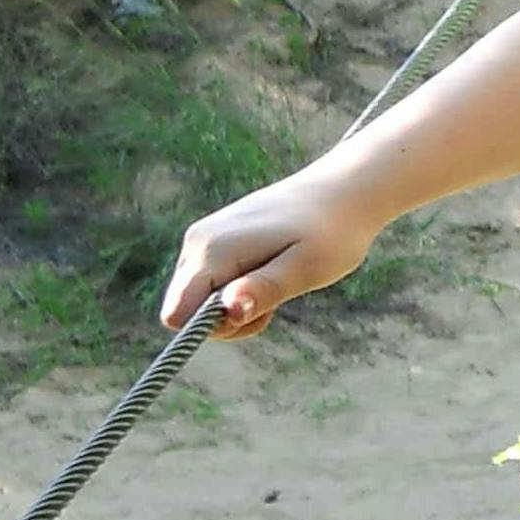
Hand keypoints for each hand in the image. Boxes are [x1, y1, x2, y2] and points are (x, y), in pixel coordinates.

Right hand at [162, 164, 391, 340]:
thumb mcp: (306, 268)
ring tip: (278, 281)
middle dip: (228, 320)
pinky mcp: (213, 241)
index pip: (177, 314)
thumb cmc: (332, 232)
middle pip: (186, 312)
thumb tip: (228, 311)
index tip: (254, 311)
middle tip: (275, 296)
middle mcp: (197, 243)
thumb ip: (264, 289)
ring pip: (200, 301)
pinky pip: (212, 285)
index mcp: (212, 250)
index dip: (213, 327)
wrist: (342, 191)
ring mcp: (202, 240)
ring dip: (238, 307)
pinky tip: (272, 271)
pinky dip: (241, 291)